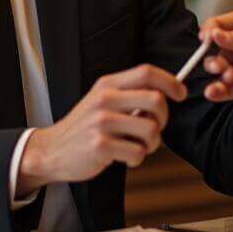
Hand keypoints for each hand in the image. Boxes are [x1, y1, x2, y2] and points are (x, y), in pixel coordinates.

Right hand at [16, 64, 185, 195]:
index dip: (170, 81)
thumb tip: (165, 93)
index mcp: (107, 85)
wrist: (52, 150)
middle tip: (155, 128)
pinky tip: (124, 157)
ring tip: (137, 146)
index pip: (147, 72)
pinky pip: (137, 153)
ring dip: (152, 144)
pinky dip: (137, 159)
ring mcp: (101, 122)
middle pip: (155, 100)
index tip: (180, 93)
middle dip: (164, 118)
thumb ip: (128, 94)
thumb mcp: (102, 101)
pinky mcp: (100, 146)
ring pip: (151, 130)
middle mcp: (105, 100)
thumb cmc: (84, 128)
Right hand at [199, 8, 232, 105]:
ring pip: (218, 67)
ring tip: (227, 75)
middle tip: (218, 63)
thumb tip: (216, 35)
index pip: (220, 23)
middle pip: (214, 46)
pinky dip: (217, 90)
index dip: (210, 30)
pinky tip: (213, 92)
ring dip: (216, 71)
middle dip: (211, 54)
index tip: (206, 39)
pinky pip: (226, 87)